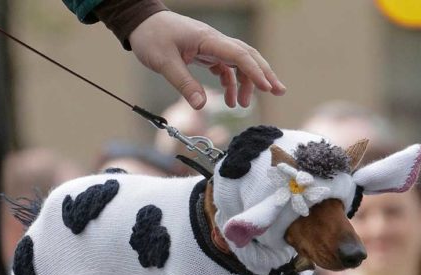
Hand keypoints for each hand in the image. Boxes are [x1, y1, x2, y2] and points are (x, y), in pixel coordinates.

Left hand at [129, 11, 285, 108]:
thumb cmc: (151, 37)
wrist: (141, 22)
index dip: (255, 72)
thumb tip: (200, 106)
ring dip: (248, 83)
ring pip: (239, 63)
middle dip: (265, 74)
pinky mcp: (207, 53)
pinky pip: (227, 68)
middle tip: (279, 92)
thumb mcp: (164, 62)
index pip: (240, 55)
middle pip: (248, 56)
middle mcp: (215, 41)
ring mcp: (212, 47)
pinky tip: (230, 100)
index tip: (268, 88)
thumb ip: (183, 83)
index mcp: (208, 40)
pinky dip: (232, 84)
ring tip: (245, 105)